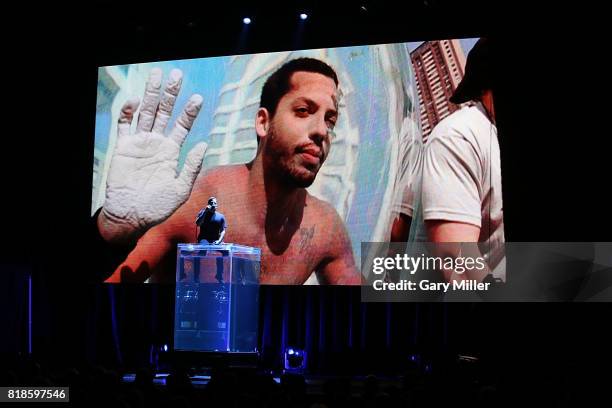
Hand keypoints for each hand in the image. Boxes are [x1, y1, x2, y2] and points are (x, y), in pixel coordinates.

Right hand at [98, 68, 207, 243]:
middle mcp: (156, 143)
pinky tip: (135, 101)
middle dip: (170, 94)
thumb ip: (191, 166)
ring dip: (150, 94)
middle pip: (164, 112)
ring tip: (157, 75)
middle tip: (177, 74)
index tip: (197, 98)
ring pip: (145, 112)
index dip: (189, 112)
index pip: (182, 125)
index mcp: (171, 151)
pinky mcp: (123, 147)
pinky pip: (124, 125)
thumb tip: (203, 144)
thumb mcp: (181, 188)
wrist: (132, 216)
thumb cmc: (158, 206)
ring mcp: (139, 143)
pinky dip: (128, 112)